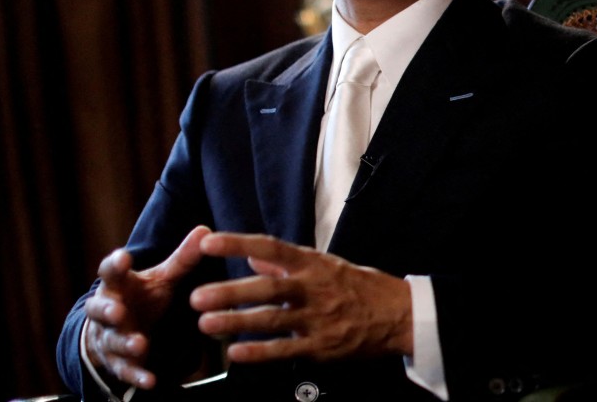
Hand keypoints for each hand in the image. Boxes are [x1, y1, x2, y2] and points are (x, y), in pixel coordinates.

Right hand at [83, 225, 210, 388]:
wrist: (118, 328)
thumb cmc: (141, 296)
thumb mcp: (161, 277)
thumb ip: (182, 259)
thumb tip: (206, 230)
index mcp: (118, 285)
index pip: (110, 272)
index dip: (115, 265)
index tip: (123, 257)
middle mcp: (108, 310)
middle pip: (100, 309)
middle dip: (108, 311)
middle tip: (118, 312)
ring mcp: (110, 337)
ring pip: (112, 341)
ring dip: (125, 343)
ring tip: (140, 344)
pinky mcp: (118, 361)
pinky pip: (125, 370)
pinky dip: (137, 375)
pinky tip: (151, 381)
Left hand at [190, 232, 412, 363]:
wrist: (399, 314)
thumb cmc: (361, 286)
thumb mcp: (328, 266)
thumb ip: (288, 264)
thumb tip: (254, 259)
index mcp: (314, 264)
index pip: (272, 248)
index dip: (239, 244)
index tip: (208, 242)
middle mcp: (314, 288)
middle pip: (268, 288)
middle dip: (231, 292)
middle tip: (197, 297)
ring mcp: (318, 318)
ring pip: (273, 319)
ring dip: (238, 322)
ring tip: (206, 324)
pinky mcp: (322, 346)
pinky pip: (286, 350)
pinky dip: (260, 352)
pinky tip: (236, 353)